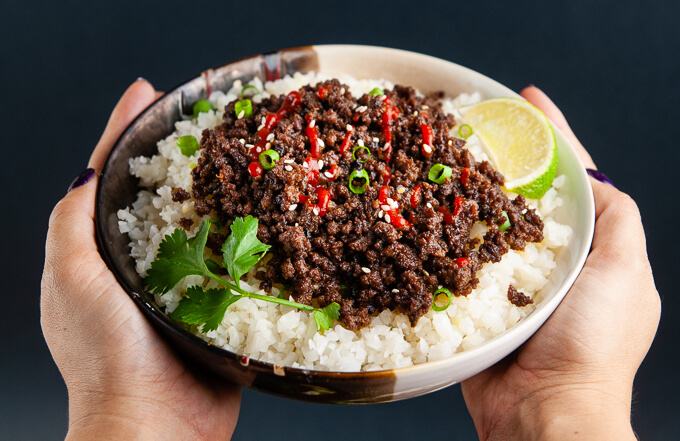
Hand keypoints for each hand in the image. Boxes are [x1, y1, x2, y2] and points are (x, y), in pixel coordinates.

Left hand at [41, 80, 240, 440]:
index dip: (124, 133)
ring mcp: (183, 285)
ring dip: (221, 191)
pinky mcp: (219, 306)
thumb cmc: (107, 356)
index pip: (108, 179)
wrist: (157, 426)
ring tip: (243, 155)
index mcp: (98, 256)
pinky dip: (249, 235)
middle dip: (178, 155)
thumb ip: (72, 222)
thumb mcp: (72, 280)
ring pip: (203, 224)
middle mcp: (140, 266)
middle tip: (206, 119)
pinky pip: (235, 261)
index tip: (147, 93)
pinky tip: (268, 214)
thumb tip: (86, 167)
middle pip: (159, 195)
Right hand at [461, 86, 659, 440]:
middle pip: (523, 197)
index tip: (529, 100)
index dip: (553, 137)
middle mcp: (549, 262)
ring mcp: (510, 283)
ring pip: (485, 225)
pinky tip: (424, 216)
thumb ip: (618, 221)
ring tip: (442, 158)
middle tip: (473, 125)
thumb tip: (596, 177)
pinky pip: (457, 262)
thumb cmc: (591, 344)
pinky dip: (443, 239)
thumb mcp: (624, 274)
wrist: (544, 412)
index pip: (573, 180)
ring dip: (466, 194)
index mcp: (589, 251)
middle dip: (502, 160)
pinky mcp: (476, 304)